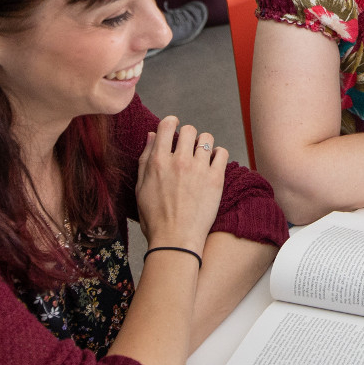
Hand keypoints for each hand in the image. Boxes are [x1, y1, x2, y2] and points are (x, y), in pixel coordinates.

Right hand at [135, 116, 226, 251]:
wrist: (175, 241)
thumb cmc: (155, 218)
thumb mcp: (141, 187)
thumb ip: (146, 158)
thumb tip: (153, 135)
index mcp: (158, 162)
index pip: (167, 125)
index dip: (171, 123)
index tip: (174, 127)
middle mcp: (179, 161)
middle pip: (189, 130)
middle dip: (188, 136)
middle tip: (187, 148)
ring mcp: (199, 169)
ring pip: (207, 138)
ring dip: (203, 144)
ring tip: (201, 157)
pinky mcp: (215, 179)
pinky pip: (222, 153)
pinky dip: (218, 154)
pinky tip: (212, 164)